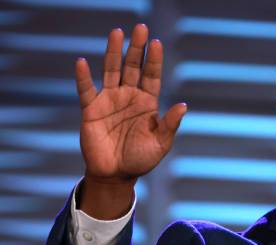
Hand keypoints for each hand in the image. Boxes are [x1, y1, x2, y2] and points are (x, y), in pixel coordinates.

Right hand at [76, 24, 186, 182]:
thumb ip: (170, 124)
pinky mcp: (91, 110)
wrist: (117, 175)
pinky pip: (86, 90)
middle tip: (140, 28)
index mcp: (147, 103)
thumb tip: (183, 105)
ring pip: (111, 71)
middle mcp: (129, 96)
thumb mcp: (161, 144)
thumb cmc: (141, 159)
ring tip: (117, 33)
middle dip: (136, 48)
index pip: (152, 75)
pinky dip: (83, 77)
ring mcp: (110, 101)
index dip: (154, 60)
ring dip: (113, 52)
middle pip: (132, 66)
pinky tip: (82, 62)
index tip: (156, 42)